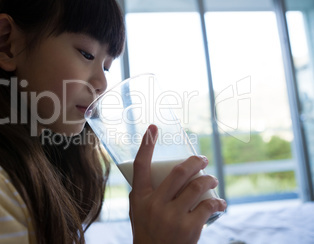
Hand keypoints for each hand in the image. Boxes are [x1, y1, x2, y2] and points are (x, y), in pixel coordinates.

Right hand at [129, 125, 226, 243]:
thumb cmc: (147, 231)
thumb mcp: (138, 211)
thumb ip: (146, 192)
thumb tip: (160, 171)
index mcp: (140, 198)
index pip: (140, 166)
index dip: (146, 145)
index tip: (153, 128)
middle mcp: (154, 204)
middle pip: (178, 172)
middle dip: (195, 162)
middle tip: (203, 159)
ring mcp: (172, 216)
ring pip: (197, 187)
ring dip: (209, 179)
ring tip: (212, 180)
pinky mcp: (189, 228)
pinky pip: (209, 207)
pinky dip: (219, 204)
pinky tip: (221, 204)